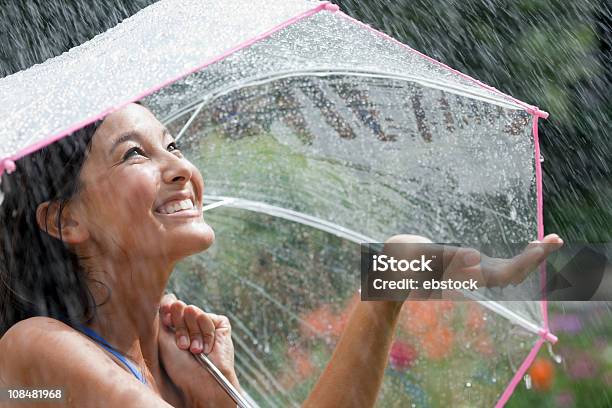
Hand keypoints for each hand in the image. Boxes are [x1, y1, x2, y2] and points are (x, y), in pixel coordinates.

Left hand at [158, 294, 239, 407]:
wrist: (203, 381)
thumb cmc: (180, 367)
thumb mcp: (163, 340)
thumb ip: (164, 315)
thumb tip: (170, 296)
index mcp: (174, 326)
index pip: (170, 305)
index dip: (169, 313)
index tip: (168, 323)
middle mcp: (190, 324)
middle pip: (181, 307)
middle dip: (180, 326)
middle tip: (182, 345)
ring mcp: (205, 324)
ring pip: (195, 311)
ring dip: (193, 334)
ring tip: (194, 350)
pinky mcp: (221, 326)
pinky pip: (209, 318)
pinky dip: (206, 333)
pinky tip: (206, 348)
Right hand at [382, 233, 563, 298]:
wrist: (393, 275)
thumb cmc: (401, 262)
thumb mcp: (413, 254)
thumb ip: (430, 256)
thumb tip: (464, 256)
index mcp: (464, 276)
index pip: (505, 274)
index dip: (525, 262)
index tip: (541, 247)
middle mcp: (474, 277)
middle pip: (515, 273)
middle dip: (537, 257)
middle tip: (557, 240)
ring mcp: (474, 273)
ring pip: (512, 270)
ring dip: (532, 257)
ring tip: (550, 241)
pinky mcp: (473, 268)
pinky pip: (503, 264)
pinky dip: (520, 255)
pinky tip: (528, 245)